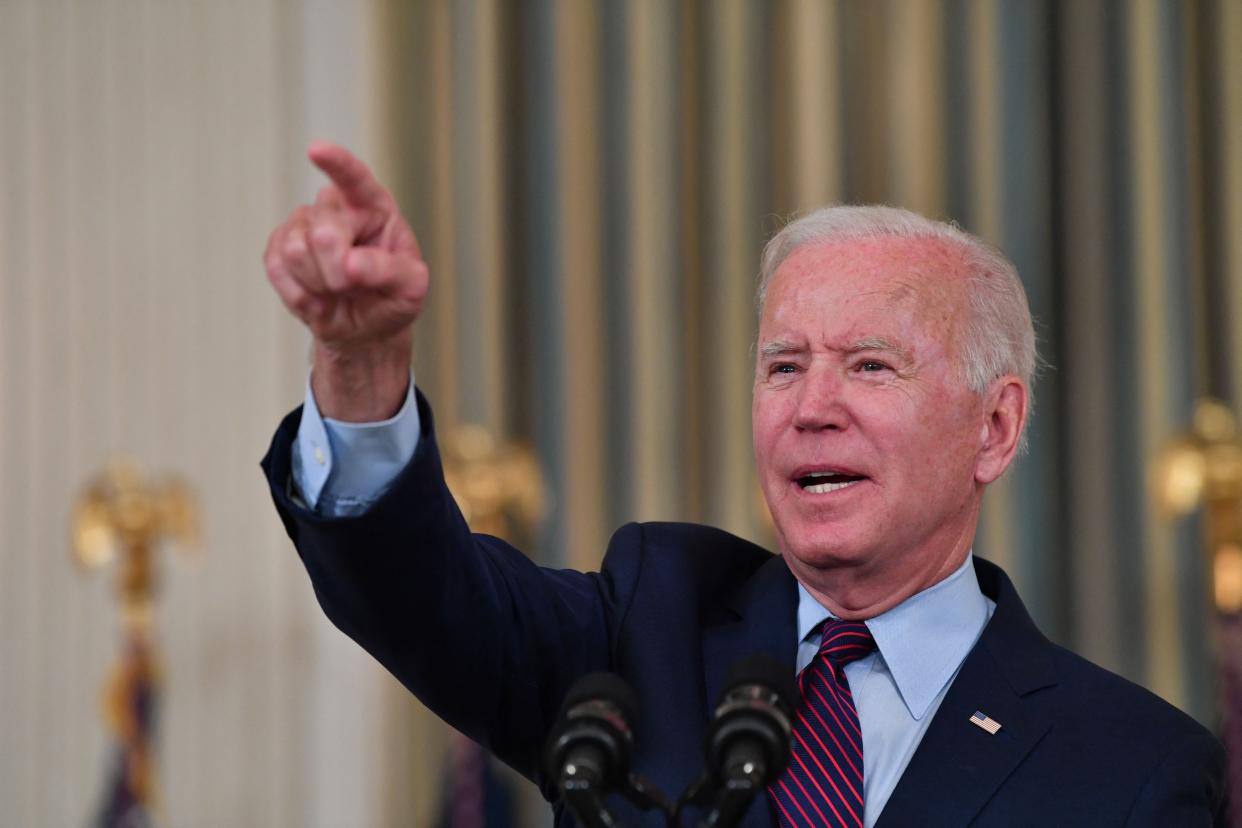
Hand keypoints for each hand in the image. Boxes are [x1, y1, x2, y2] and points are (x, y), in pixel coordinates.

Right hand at [264, 142, 426, 419]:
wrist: (363, 328)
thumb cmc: (391, 298)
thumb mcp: (410, 288)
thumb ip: (390, 272)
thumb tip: (351, 265)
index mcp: (375, 208)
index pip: (356, 179)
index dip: (337, 164)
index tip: (316, 151)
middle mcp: (337, 209)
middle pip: (323, 231)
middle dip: (336, 271)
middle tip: (350, 287)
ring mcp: (304, 225)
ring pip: (294, 249)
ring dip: (317, 284)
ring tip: (335, 292)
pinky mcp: (278, 247)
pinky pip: (276, 267)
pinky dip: (298, 294)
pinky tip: (316, 298)